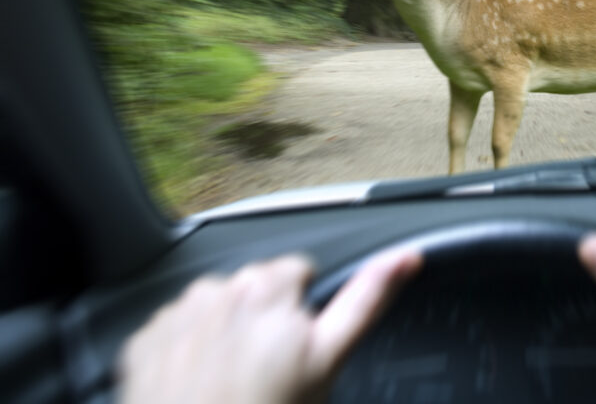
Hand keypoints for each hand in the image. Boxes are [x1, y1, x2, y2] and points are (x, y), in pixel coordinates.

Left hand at [118, 249, 420, 403]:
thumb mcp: (330, 358)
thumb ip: (367, 298)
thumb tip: (407, 257)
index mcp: (266, 285)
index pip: (298, 271)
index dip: (303, 311)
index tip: (295, 346)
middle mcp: (217, 287)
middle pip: (255, 286)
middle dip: (263, 316)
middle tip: (267, 369)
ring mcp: (175, 312)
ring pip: (215, 306)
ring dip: (224, 330)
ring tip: (229, 380)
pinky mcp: (143, 339)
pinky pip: (176, 330)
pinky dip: (186, 349)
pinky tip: (198, 383)